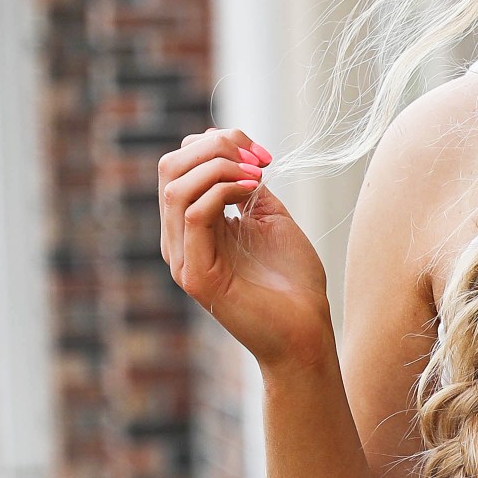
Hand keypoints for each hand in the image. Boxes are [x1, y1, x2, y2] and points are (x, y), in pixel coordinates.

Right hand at [157, 127, 333, 371]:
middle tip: (256, 158)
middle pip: (171, 168)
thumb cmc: (294, 283)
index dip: (218, 143)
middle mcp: (181, 241)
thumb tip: (235, 153)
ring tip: (256, 176)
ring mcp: (184, 259)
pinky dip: (222, 191)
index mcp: (194, 226)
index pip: (181, 165)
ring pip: (176, 187)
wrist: (306, 333)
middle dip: (214, 147)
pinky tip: (253, 192)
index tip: (262, 153)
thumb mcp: (270, 219)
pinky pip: (193, 214)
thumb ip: (248, 187)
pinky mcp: (197, 276)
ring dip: (218, 167)